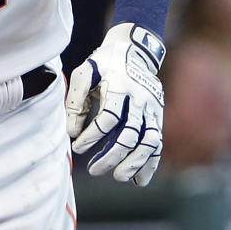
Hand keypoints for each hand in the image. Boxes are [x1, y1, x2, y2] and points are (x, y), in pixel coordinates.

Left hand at [66, 23, 165, 185]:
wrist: (135, 49)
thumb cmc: (104, 64)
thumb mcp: (85, 72)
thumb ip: (75, 100)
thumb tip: (71, 132)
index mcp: (121, 86)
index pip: (108, 118)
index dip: (92, 136)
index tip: (77, 146)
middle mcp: (140, 99)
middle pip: (130, 133)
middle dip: (111, 155)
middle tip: (94, 170)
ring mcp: (153, 109)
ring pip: (148, 141)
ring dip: (134, 163)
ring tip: (118, 177)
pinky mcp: (159, 116)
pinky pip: (158, 143)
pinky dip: (151, 163)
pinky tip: (140, 180)